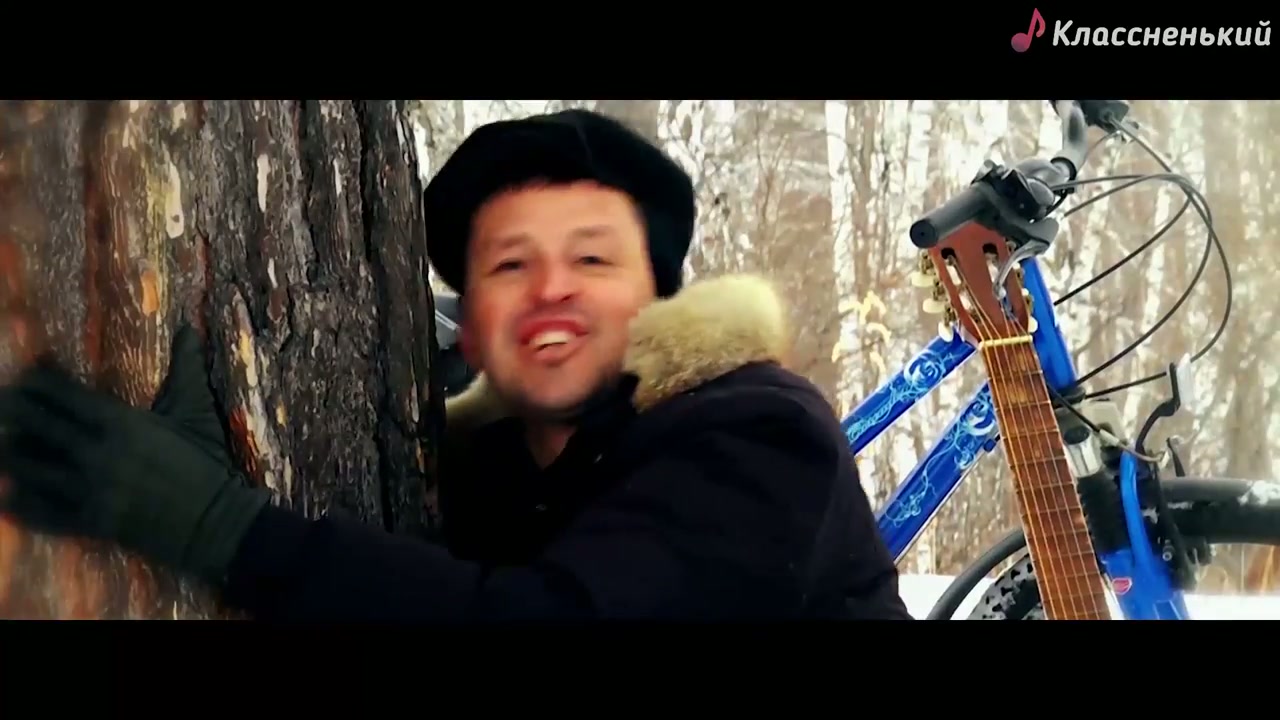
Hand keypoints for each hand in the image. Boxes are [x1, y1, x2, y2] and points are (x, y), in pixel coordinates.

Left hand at [0, 323, 270, 582]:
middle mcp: (95, 453)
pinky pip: (39, 512)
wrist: (216, 523)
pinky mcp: (89, 522)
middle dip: (13, 410)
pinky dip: (19, 502)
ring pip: (28, 469)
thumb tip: (188, 327)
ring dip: (11, 454)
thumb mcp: (197, 413)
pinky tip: (10, 494)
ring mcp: (88, 490)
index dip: (37, 380)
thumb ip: (186, 368)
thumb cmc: (207, 464)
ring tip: (5, 444)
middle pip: (36, 426)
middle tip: (4, 402)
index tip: (26, 373)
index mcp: (120, 423)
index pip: (63, 394)